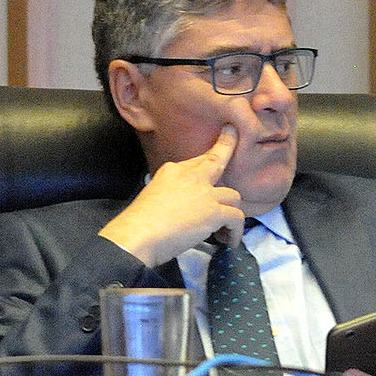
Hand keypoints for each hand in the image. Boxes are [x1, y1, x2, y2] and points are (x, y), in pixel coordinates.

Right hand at [99, 126, 246, 265]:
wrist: (139, 235)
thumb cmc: (139, 222)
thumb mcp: (153, 194)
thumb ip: (172, 192)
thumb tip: (183, 204)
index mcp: (172, 170)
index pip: (197, 161)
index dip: (208, 156)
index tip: (217, 139)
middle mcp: (190, 176)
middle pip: (217, 158)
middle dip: (228, 144)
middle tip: (234, 133)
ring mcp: (204, 193)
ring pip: (233, 196)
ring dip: (232, 213)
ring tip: (225, 230)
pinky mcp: (214, 211)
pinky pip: (236, 218)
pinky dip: (235, 232)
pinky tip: (229, 241)